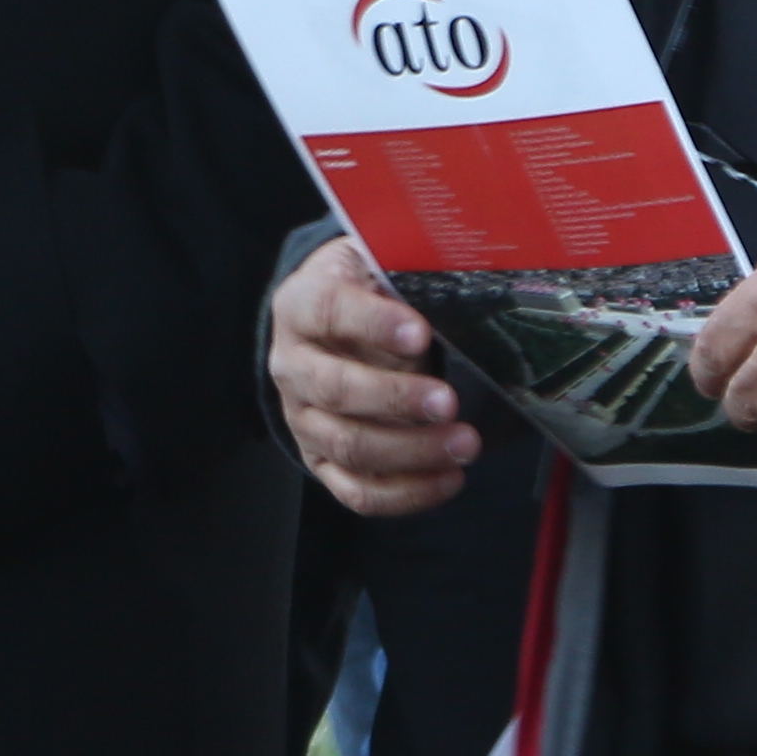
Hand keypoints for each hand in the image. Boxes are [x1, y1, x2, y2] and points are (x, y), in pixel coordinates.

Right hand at [271, 235, 483, 517]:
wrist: (327, 321)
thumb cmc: (365, 290)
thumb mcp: (376, 263)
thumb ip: (404, 276)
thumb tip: (461, 297)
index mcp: (301, 305)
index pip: (330, 311)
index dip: (374, 324)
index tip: (421, 334)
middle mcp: (291, 365)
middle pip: (334, 389)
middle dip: (395, 399)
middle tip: (449, 401)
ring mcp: (303, 419)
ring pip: (348, 445)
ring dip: (410, 450)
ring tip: (464, 444)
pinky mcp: (320, 461)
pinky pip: (356, 491)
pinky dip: (405, 493)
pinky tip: (449, 478)